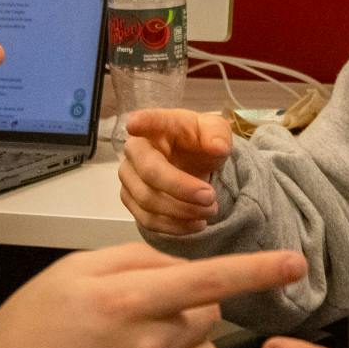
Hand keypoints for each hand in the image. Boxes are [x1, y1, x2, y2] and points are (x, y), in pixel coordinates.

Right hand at [0, 244, 307, 347]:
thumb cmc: (26, 334)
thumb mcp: (72, 273)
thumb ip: (133, 260)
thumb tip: (179, 263)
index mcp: (127, 300)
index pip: (211, 280)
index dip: (259, 271)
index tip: (294, 263)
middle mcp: (144, 346)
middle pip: (208, 318)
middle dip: (186, 312)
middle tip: (140, 320)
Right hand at [119, 108, 234, 235]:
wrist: (193, 164)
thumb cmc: (199, 142)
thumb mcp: (216, 132)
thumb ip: (218, 135)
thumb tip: (218, 146)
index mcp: (159, 125)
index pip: (149, 121)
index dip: (141, 122)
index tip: (134, 124)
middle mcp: (136, 149)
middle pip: (150, 172)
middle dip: (182, 189)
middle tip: (211, 198)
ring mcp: (129, 176)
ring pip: (148, 201)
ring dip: (182, 211)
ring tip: (210, 211)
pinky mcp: (131, 200)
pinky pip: (148, 220)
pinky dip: (175, 227)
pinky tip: (196, 224)